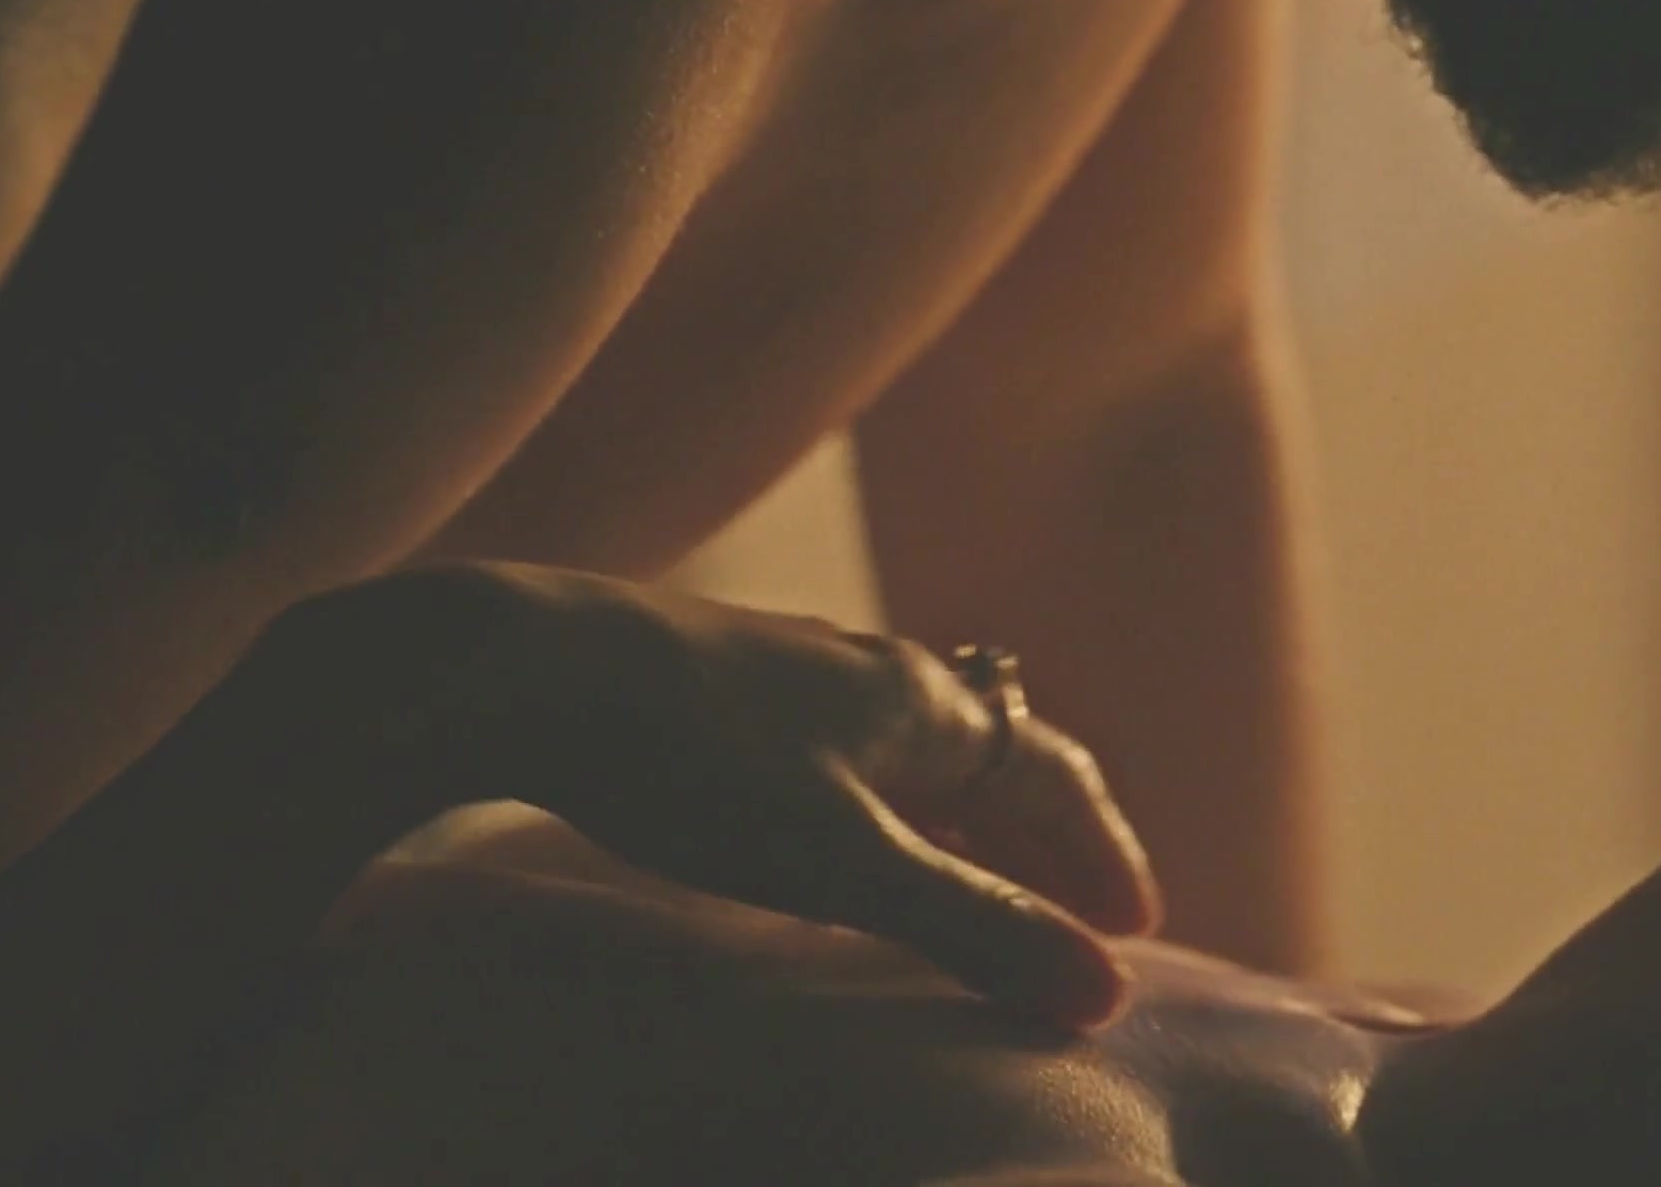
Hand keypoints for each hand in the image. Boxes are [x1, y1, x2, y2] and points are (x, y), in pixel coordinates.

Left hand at [290, 561, 1160, 1026]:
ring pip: (914, 746)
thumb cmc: (694, 760)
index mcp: (925, 708)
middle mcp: (876, 675)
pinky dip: (884, 798)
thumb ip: (974, 928)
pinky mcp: (722, 685)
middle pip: (996, 754)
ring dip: (967, 815)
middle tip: (1079, 910)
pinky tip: (832, 824)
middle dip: (1047, 835)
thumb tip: (1106, 995)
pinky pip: (842, 745)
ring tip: (978, 873)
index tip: (1134, 926)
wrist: (525, 665)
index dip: (1100, 854)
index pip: (1053, 778)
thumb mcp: (846, 863)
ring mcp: (795, 674)